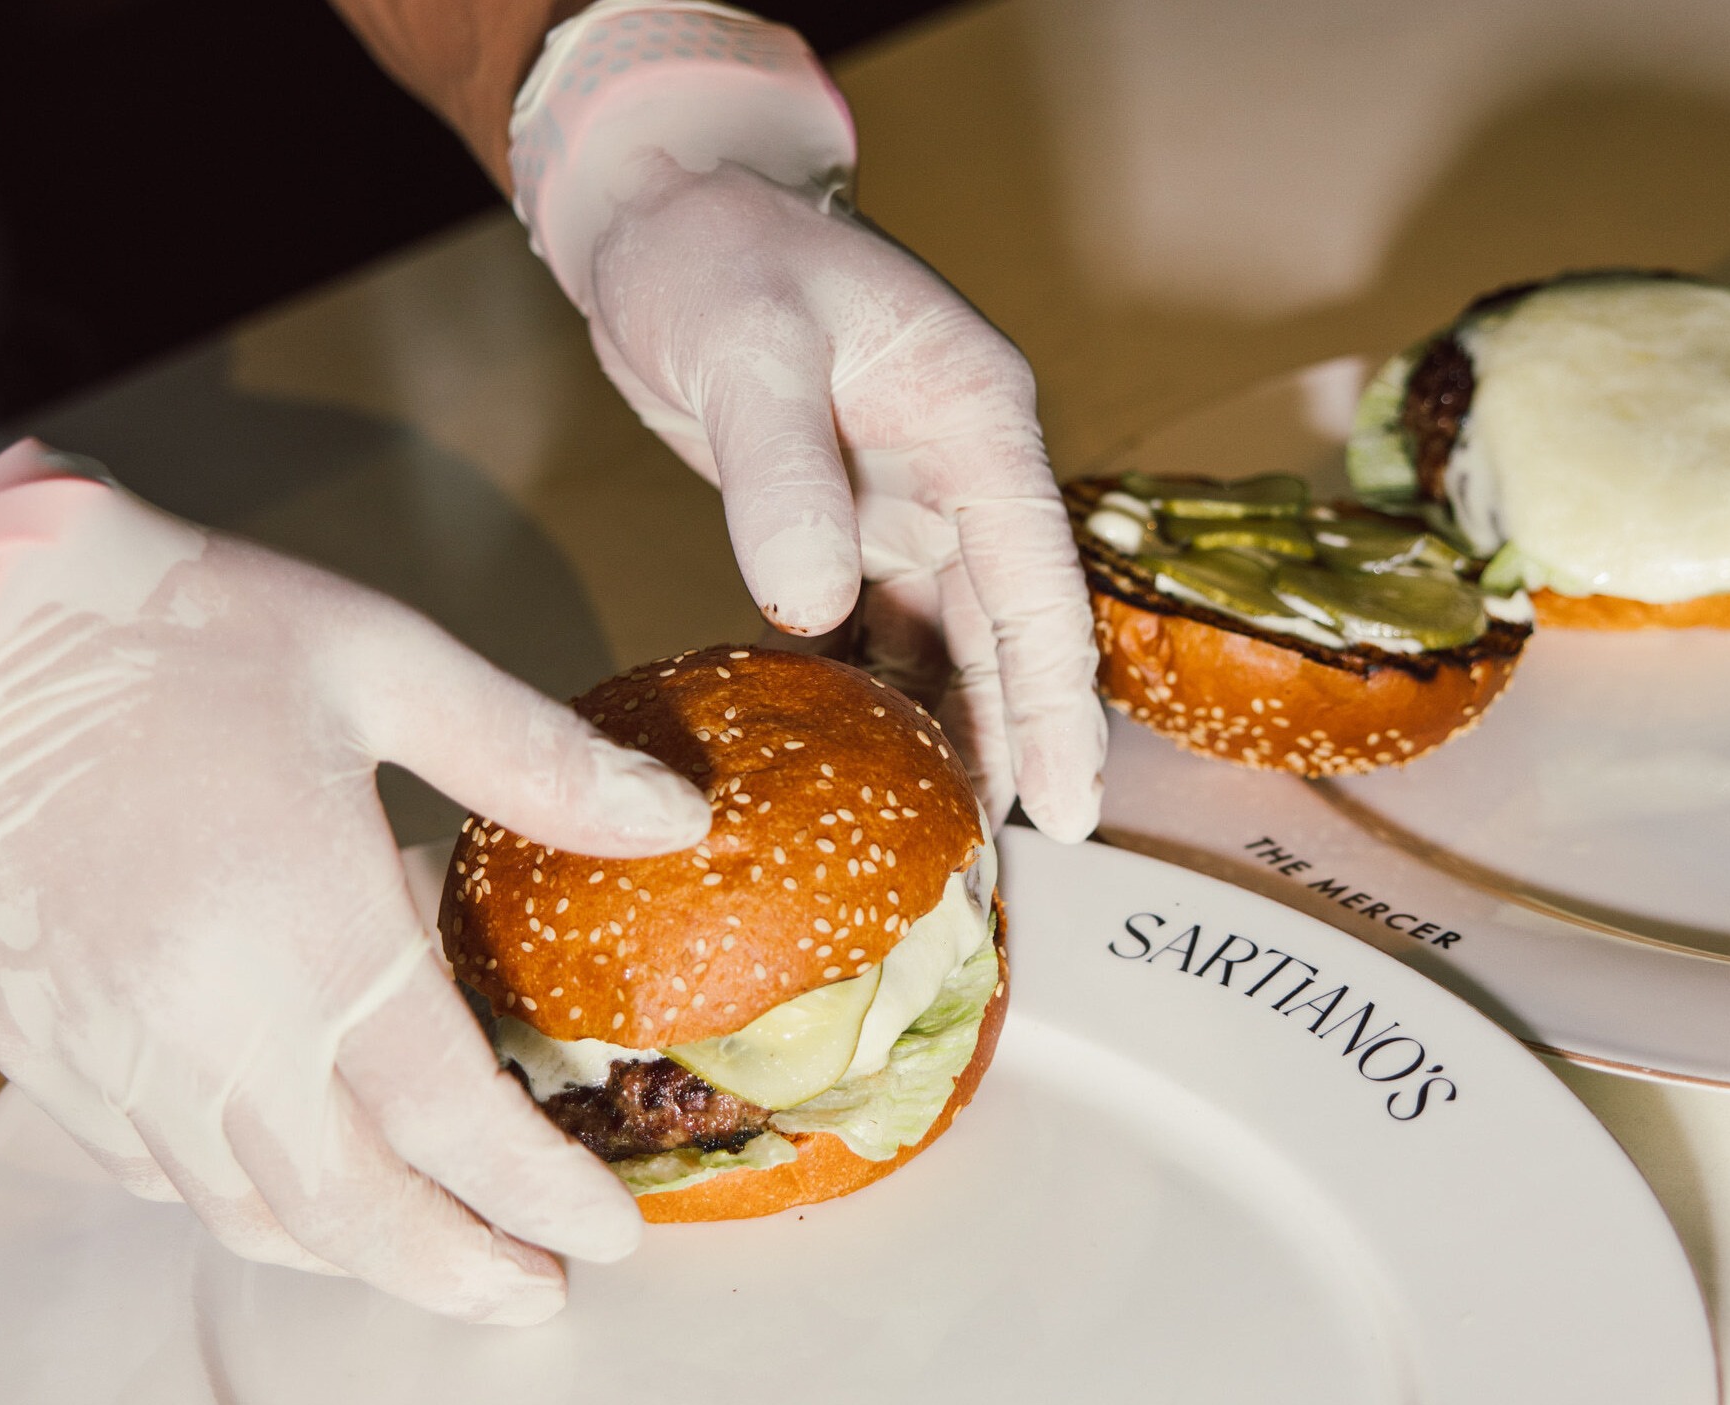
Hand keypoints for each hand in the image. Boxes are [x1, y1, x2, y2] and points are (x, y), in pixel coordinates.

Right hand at [0, 435, 712, 1322]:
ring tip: (436, 1260)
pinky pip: (147, 1175)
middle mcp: (208, 1027)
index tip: (608, 1234)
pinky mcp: (42, 1048)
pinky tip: (288, 1187)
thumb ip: (537, 760)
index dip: (541, 1191)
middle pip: (350, 1213)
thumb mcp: (386, 664)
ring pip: (243, 1216)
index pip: (451, 1119)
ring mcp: (112, 1052)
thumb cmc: (180, 631)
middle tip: (536, 1296)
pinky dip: (236, 1205)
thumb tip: (673, 819)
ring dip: (354, 1259)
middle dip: (458, 1273)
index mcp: (313, 935)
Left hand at [580, 161, 1106, 839]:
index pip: (1038, 585)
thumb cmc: (718, 252)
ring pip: (947, 645)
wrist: (661, 217)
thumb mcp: (751, 349)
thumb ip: (784, 476)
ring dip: (949, 732)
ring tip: (941, 841)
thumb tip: (812, 606)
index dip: (1058, 704)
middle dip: (1014, 745)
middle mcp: (959, 471)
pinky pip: (876, 631)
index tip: (1069, 806)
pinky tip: (864, 769)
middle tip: (1007, 863)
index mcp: (976, 421)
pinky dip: (874, 697)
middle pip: (1006, 635)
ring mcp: (905, 503)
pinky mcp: (845, 525)